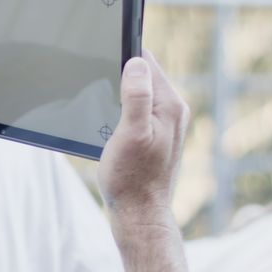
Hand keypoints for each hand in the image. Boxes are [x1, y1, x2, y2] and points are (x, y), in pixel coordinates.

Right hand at [97, 50, 189, 233]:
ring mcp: (166, 125)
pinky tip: (111, 124)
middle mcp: (173, 112)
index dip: (123, 57)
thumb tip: (136, 62)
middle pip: (143, 76)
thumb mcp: (130, 133)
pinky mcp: (156, 137)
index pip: (147, 62)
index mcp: (170, 106)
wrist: (138, 214)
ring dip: (120, 94)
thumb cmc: (131, 178)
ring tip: (104, 107)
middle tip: (98, 86)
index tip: (104, 59)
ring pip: (139, 94)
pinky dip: (122, 111)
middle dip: (120, 75)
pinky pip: (139, 110)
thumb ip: (137, 96)